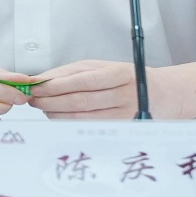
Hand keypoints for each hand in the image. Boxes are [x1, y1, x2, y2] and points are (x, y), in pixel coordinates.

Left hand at [27, 60, 176, 118]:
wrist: (161, 95)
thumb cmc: (126, 78)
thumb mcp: (103, 66)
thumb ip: (74, 71)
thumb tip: (43, 78)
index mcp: (118, 74)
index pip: (82, 81)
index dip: (57, 85)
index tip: (37, 85)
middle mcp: (123, 95)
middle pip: (80, 101)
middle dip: (51, 101)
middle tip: (34, 99)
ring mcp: (123, 115)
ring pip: (83, 118)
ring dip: (57, 114)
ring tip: (42, 108)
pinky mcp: (120, 130)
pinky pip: (90, 128)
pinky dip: (70, 124)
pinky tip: (58, 118)